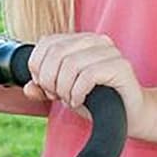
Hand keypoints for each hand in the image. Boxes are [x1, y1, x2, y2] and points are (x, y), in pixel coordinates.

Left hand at [26, 33, 149, 132]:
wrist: (128, 115)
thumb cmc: (97, 101)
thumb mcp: (63, 94)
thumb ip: (43, 89)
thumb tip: (27, 88)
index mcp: (80, 41)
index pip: (46, 42)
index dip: (37, 67)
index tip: (45, 87)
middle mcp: (95, 40)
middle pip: (55, 53)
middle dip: (49, 80)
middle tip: (58, 96)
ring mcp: (110, 51)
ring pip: (70, 64)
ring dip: (63, 89)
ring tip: (70, 99)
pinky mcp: (120, 66)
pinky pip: (87, 75)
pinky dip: (77, 93)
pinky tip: (79, 101)